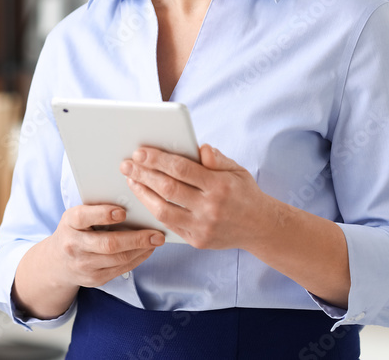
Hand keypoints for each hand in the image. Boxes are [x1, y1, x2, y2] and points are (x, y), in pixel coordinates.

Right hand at [45, 203, 164, 288]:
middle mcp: (74, 245)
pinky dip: (137, 259)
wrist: (57, 262)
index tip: (122, 211)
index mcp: (69, 223)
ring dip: (141, 250)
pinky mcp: (94, 279)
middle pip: (108, 244)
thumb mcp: (78, 216)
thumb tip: (132, 204)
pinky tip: (147, 250)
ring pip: (118, 259)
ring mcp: (83, 265)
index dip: (103, 214)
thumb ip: (98, 209)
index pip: (83, 217)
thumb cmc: (75, 230)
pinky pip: (120, 269)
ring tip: (156, 240)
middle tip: (156, 234)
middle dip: (136, 239)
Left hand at [120, 143, 277, 250]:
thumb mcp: (236, 170)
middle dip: (143, 174)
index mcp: (220, 186)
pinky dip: (152, 210)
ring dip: (142, 193)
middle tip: (126, 164)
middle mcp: (210, 208)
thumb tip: (199, 148)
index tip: (140, 152)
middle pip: (168, 189)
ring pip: (163, 210)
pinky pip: (168, 225)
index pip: (182, 169)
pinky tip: (144, 198)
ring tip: (131, 179)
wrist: (261, 228)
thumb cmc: (244, 193)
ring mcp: (202, 227)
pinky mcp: (196, 241)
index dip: (158, 159)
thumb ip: (216, 159)